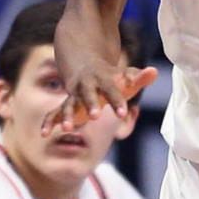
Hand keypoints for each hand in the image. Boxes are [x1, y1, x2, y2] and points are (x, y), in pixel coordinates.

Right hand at [42, 62, 157, 135]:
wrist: (83, 64)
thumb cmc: (110, 77)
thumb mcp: (125, 76)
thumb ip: (139, 77)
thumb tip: (154, 72)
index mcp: (102, 80)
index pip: (112, 90)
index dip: (117, 101)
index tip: (124, 113)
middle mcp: (86, 87)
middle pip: (87, 95)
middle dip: (90, 104)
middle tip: (95, 117)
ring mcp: (73, 96)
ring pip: (68, 105)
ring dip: (67, 116)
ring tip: (67, 129)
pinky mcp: (65, 104)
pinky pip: (54, 113)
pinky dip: (49, 122)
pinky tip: (44, 134)